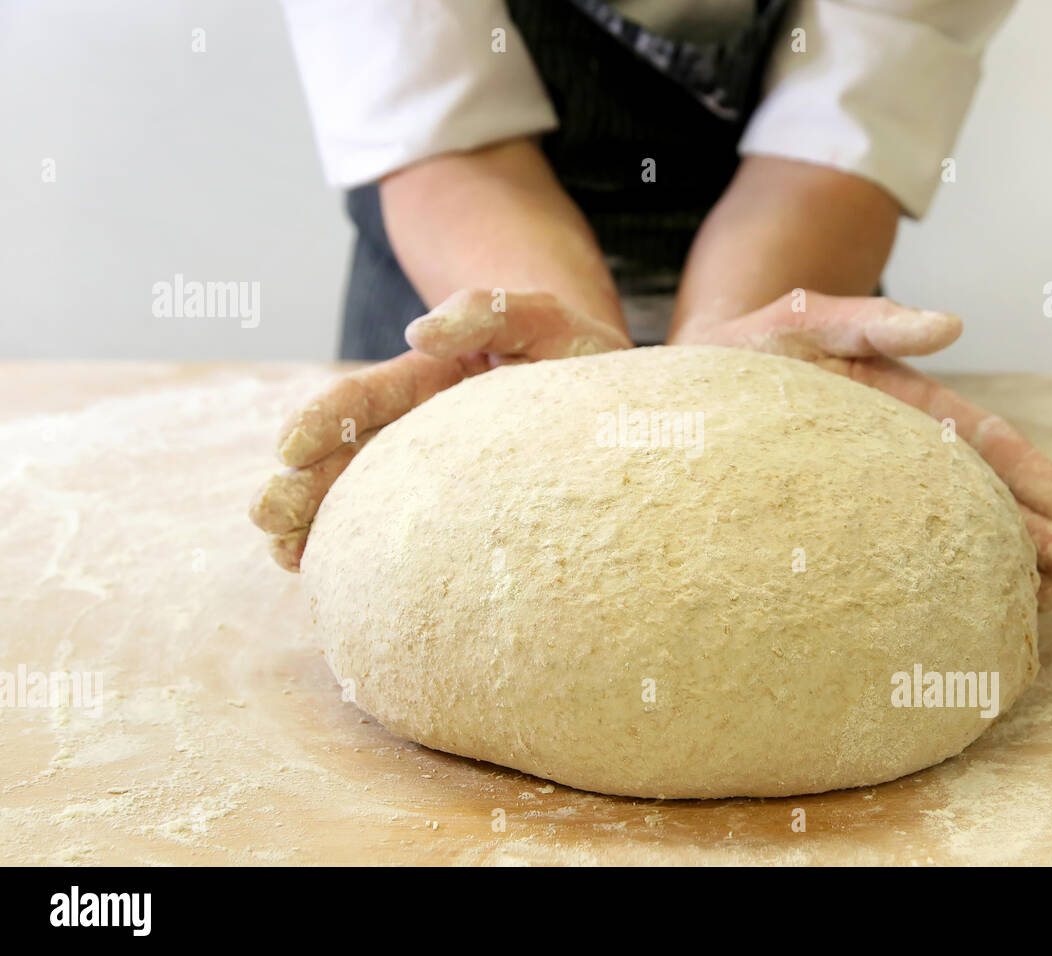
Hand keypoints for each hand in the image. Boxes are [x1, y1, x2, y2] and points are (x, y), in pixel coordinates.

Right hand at [249, 289, 631, 569]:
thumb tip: (419, 333)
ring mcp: (432, 475)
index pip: (367, 397)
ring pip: (361, 499)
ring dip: (317, 524)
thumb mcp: (548, 321)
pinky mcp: (454, 513)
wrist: (612, 407)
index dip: (325, 419)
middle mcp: (421, 430)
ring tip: (283, 553)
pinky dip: (358, 550)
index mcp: (434, 382)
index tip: (289, 449)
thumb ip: (491, 312)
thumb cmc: (580, 360)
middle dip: (302, 482)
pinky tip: (326, 573)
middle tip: (265, 514)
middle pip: (348, 456)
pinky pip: (397, 532)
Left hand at [671, 290, 1051, 610]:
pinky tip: (959, 616)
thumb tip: (952, 325)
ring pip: (939, 535)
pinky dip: (926, 589)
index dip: (1023, 469)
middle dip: (1028, 530)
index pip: (976, 439)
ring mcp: (864, 499)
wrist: (688, 385)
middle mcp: (895, 458)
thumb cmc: (753, 348)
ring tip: (1041, 598)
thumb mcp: (810, 320)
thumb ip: (877, 324)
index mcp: (903, 408)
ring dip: (995, 564)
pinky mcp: (826, 533)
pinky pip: (882, 564)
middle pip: (973, 497)